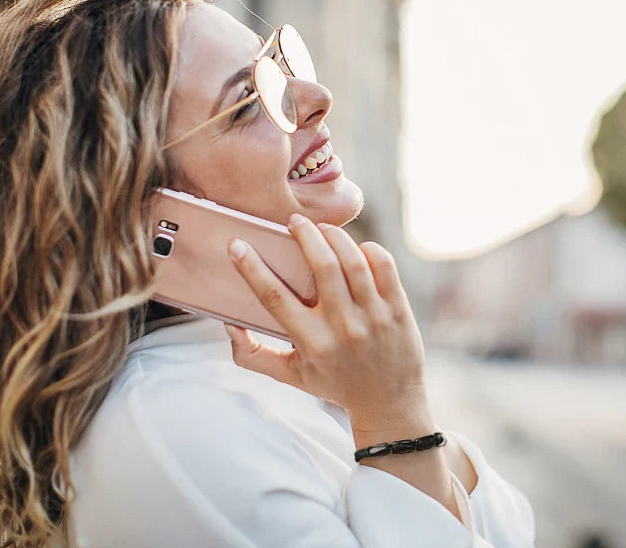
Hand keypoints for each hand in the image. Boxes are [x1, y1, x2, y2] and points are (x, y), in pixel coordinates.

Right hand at [225, 213, 428, 424]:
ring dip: (334, 236)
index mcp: (311, 343)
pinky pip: (384, 266)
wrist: (388, 404)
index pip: (275, 298)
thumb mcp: (290, 376)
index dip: (252, 268)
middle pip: (321, 267)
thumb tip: (227, 325)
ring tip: (322, 228)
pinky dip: (369, 249)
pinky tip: (356, 246)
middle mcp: (343, 328)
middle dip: (305, 235)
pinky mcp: (398, 310)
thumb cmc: (334, 384)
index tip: (237, 245)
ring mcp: (374, 317)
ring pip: (353, 261)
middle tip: (294, 221)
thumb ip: (253, 355)